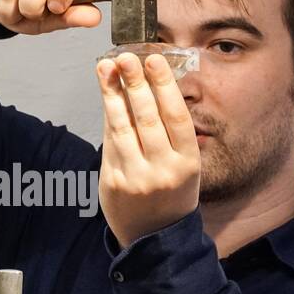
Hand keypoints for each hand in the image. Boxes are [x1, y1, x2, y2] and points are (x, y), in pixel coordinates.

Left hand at [97, 52, 199, 247]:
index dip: (164, 85)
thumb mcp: (184, 164)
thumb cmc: (171, 191)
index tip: (153, 59)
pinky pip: (109, 143)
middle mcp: (164, 170)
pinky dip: (107, 116)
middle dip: (135, 83)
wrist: (155, 237)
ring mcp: (137, 178)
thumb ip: (169, 130)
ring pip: (123, 127)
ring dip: (113, 94)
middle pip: (147, 118)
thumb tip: (149, 84)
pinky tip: (105, 96)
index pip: (175, 116)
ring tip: (107, 67)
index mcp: (188, 162)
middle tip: (125, 56)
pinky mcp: (114, 183)